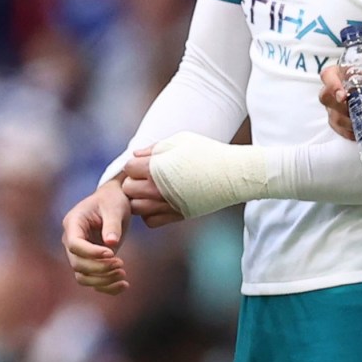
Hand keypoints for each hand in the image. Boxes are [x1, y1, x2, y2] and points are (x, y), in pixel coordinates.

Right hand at [61, 179, 130, 294]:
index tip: (111, 253)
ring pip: (83, 276)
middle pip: (77, 264)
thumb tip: (111, 243)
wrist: (114, 201)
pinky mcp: (92, 261)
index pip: (75, 245)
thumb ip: (112, 224)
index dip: (91, 253)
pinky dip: (107, 287)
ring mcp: (81, 253)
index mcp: (73, 224)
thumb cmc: (112, 200)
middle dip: (99, 268)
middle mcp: (72, 241)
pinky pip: (93, 280)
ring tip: (123, 275)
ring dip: (102, 280)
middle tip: (121, 264)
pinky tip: (124, 286)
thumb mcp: (115, 207)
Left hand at [125, 131, 268, 219]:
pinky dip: (151, 214)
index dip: (135, 164)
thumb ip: (154, 148)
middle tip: (148, 176)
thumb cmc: (208, 152)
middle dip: (134, 181)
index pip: (128, 168)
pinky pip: (150, 221)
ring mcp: (166, 204)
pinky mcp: (176, 216)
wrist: (233, 174)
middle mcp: (157, 188)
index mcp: (156, 166)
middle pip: (127, 189)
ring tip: (153, 190)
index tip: (147, 162)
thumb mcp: (181, 140)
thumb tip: (135, 156)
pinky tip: (160, 202)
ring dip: (140, 199)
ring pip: (136, 207)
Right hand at [320, 63, 361, 139]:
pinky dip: (349, 132)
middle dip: (336, 105)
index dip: (332, 84)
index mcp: (346, 74)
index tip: (343, 95)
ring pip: (333, 115)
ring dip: (346, 121)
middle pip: (325, 96)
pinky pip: (339, 130)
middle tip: (350, 110)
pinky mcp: (340, 124)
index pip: (329, 75)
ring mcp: (337, 108)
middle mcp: (338, 90)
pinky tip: (360, 131)